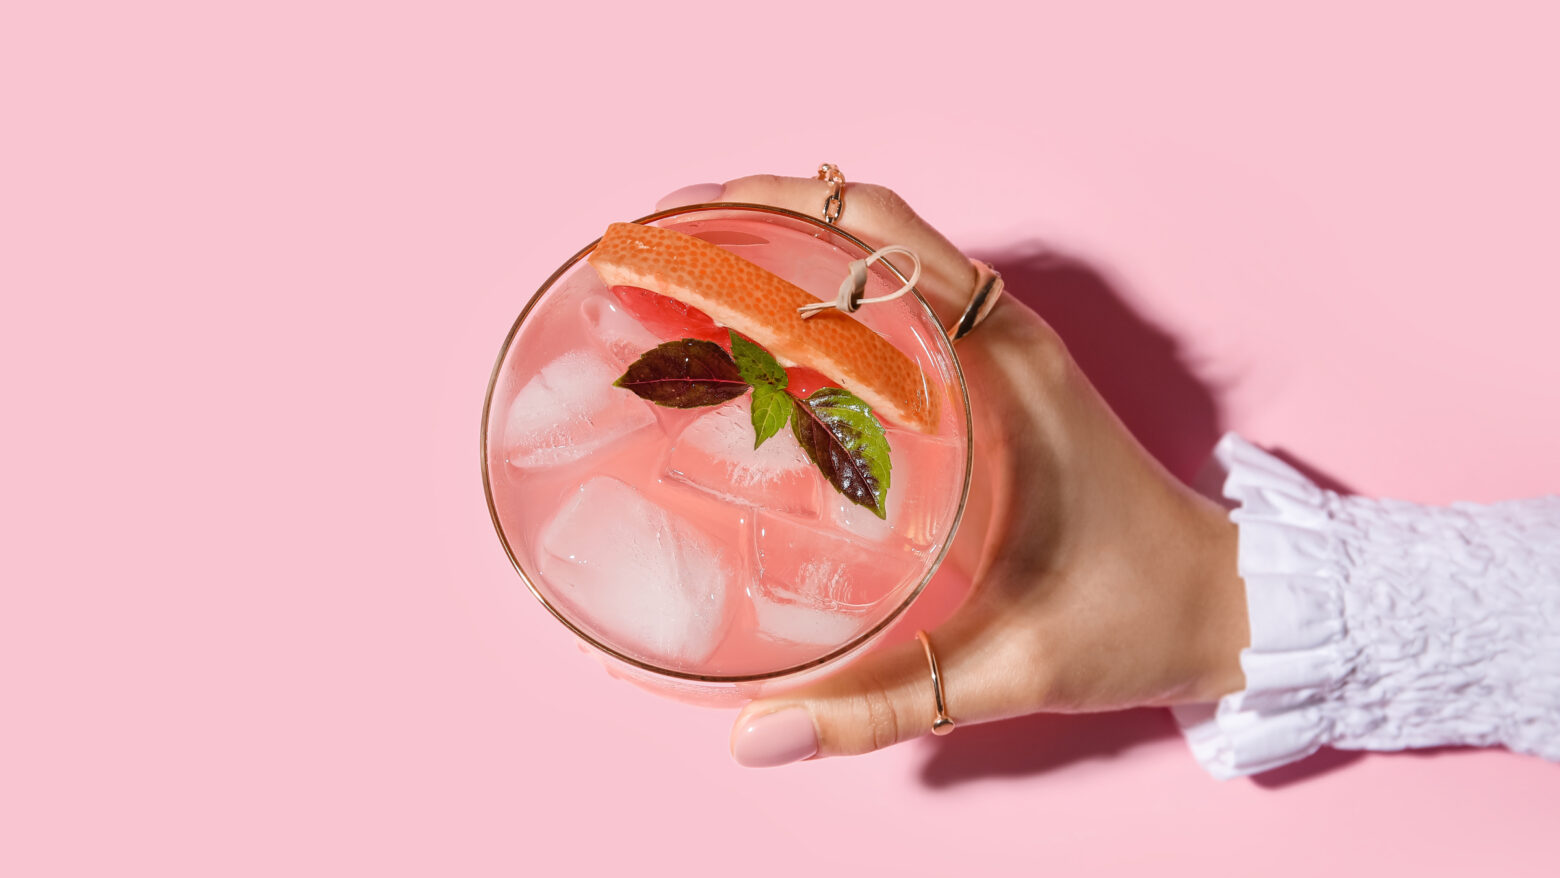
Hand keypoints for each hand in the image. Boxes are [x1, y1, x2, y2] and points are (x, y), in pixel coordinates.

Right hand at [656, 176, 1250, 766]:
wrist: (1221, 604)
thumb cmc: (1131, 620)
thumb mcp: (1005, 668)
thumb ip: (878, 705)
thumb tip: (751, 737)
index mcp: (1000, 371)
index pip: (874, 241)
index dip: (767, 215)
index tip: (674, 230)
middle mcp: (1000, 338)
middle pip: (863, 225)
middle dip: (754, 218)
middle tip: (655, 250)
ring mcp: (1002, 350)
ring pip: (881, 256)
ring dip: (789, 249)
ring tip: (688, 277)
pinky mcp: (1000, 378)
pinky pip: (901, 307)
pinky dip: (827, 298)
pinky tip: (763, 342)